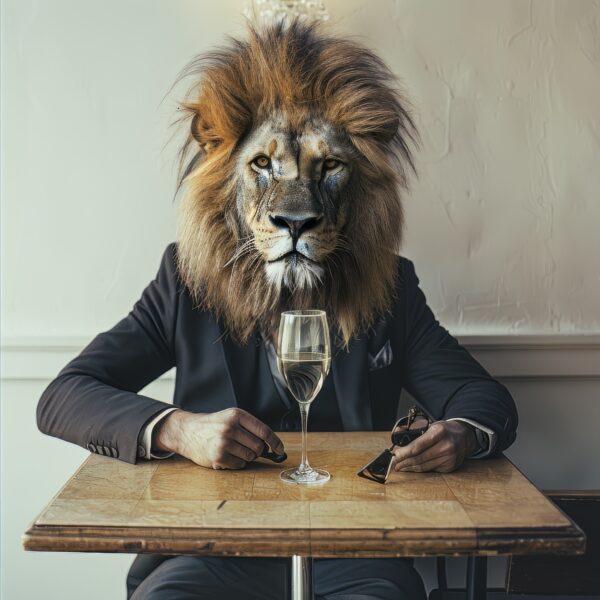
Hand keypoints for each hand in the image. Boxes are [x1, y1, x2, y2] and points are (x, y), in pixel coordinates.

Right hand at [154, 408, 284, 469]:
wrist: (188, 431)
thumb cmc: (214, 425)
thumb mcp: (231, 417)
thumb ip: (250, 428)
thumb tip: (272, 445)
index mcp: (236, 415)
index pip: (264, 431)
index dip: (275, 442)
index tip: (280, 449)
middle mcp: (230, 428)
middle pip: (259, 446)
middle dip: (258, 450)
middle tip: (250, 448)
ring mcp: (223, 443)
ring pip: (250, 456)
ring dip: (247, 456)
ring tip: (235, 450)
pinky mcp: (218, 457)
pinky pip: (240, 464)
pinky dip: (237, 462)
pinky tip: (227, 455)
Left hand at [391, 420, 478, 473]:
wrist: (464, 436)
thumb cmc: (444, 430)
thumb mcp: (430, 424)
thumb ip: (412, 429)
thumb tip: (397, 433)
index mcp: (439, 432)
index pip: (417, 446)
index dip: (404, 453)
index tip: (394, 456)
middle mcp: (446, 446)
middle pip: (419, 458)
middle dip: (404, 462)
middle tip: (393, 464)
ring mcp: (449, 458)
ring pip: (424, 466)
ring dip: (409, 467)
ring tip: (400, 467)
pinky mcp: (450, 466)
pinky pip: (430, 470)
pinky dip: (419, 469)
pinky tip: (412, 468)